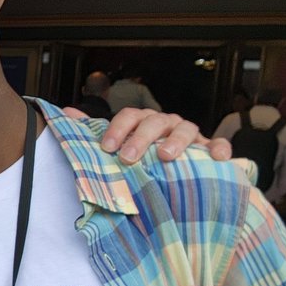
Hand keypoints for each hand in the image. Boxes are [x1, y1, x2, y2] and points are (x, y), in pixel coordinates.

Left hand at [65, 106, 231, 163]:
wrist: (181, 171)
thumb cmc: (147, 156)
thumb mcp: (121, 144)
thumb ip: (96, 130)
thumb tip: (65, 113)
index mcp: (144, 121)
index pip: (129, 116)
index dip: (117, 129)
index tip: (106, 148)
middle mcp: (166, 123)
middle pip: (154, 122)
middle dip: (141, 139)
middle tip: (128, 158)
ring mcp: (191, 135)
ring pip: (186, 129)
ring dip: (176, 141)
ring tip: (166, 157)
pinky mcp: (211, 149)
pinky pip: (219, 145)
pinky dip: (219, 149)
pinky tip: (217, 159)